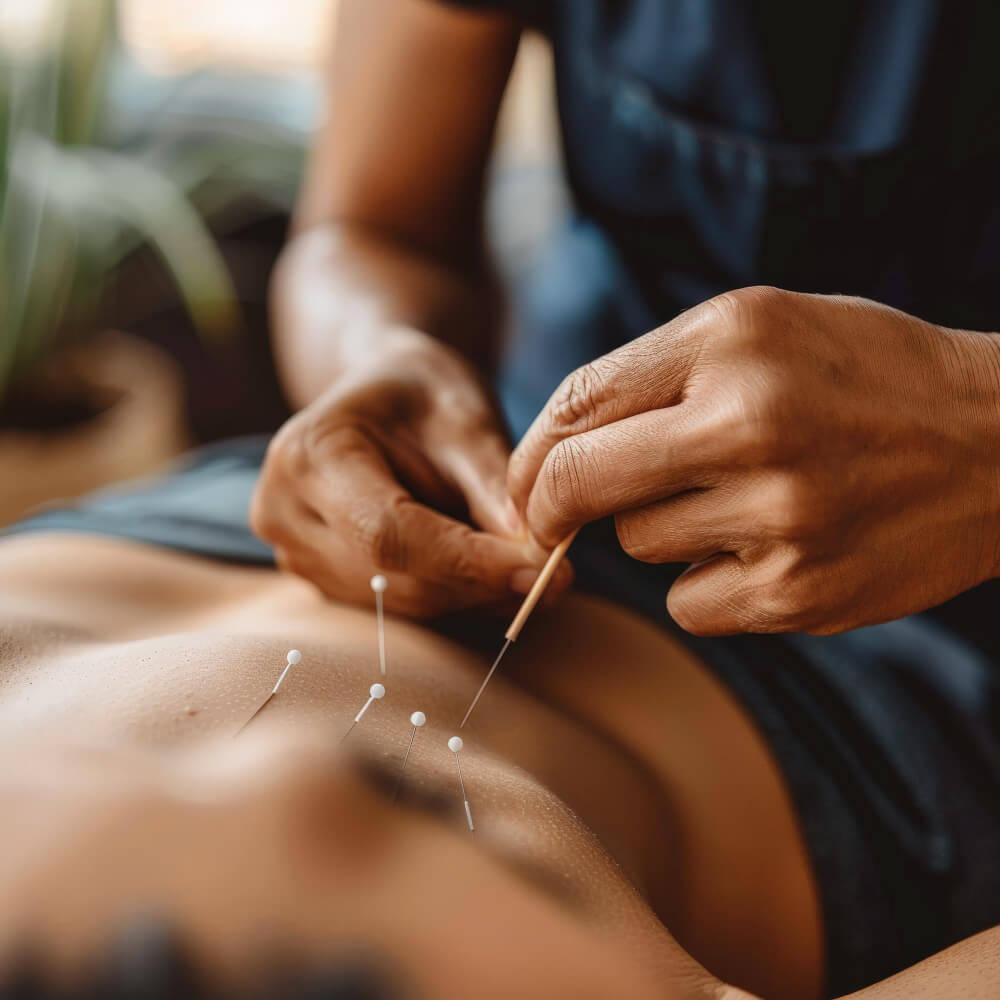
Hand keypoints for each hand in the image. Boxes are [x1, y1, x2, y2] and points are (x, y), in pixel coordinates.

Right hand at [252, 328, 566, 617]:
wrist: (383, 396)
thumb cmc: (423, 393)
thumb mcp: (466, 416)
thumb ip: (494, 485)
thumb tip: (532, 556)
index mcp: (310, 454)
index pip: (388, 533)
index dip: (466, 562)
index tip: (537, 570)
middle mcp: (285, 512)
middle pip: (392, 578)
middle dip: (479, 583)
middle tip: (553, 577)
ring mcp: (295, 553)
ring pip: (398, 602)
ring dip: (470, 595)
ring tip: (525, 564)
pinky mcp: (320, 579)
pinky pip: (394, 606)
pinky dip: (450, 595)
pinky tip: (487, 569)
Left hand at [509, 287, 999, 634]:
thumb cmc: (862, 376)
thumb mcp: (761, 329)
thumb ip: (652, 376)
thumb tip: (551, 455)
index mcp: (731, 340)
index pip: (575, 405)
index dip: (532, 456)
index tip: (529, 483)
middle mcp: (751, 421)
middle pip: (578, 486)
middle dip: (551, 508)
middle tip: (557, 518)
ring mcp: (780, 514)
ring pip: (637, 548)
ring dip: (660, 533)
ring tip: (736, 503)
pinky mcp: (802, 592)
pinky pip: (689, 605)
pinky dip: (706, 585)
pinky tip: (764, 551)